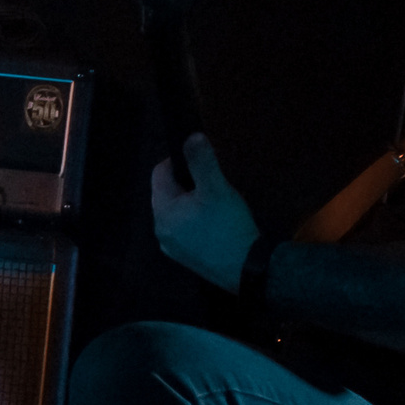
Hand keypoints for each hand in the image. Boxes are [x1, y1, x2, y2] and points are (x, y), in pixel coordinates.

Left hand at [150, 134, 260, 292]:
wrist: (245, 268)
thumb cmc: (228, 226)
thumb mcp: (216, 189)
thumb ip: (202, 162)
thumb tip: (191, 135)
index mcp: (162, 210)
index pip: (159, 173)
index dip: (177, 161)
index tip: (199, 160)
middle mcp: (160, 229)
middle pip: (166, 193)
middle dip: (185, 183)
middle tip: (210, 183)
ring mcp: (171, 246)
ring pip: (176, 212)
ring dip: (190, 202)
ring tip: (214, 202)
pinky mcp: (184, 257)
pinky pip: (184, 229)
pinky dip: (194, 221)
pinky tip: (214, 223)